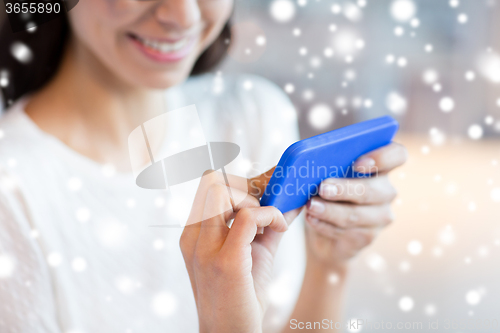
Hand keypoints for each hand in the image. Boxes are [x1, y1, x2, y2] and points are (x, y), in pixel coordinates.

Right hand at [180, 170, 299, 332]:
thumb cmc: (242, 297)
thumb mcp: (255, 253)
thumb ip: (269, 224)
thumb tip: (292, 198)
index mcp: (194, 234)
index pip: (209, 185)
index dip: (239, 181)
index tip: (264, 190)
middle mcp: (194, 238)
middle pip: (212, 180)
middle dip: (246, 184)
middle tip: (268, 203)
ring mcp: (206, 249)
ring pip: (223, 191)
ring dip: (255, 199)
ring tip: (271, 221)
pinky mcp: (226, 262)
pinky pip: (249, 216)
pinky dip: (270, 214)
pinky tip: (280, 228)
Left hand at [304, 142, 407, 267]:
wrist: (325, 231)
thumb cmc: (327, 192)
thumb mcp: (328, 175)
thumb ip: (329, 166)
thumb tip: (315, 163)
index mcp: (381, 167)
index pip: (397, 155)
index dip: (383, 157)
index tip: (358, 163)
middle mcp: (386, 191)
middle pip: (371, 189)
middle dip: (344, 189)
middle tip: (322, 188)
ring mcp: (381, 216)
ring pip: (356, 214)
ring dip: (330, 209)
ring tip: (311, 205)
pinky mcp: (368, 236)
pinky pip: (346, 231)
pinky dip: (324, 224)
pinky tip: (312, 218)